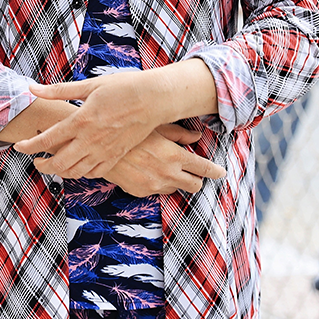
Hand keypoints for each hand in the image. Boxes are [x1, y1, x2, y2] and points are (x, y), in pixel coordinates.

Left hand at [17, 73, 171, 178]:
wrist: (155, 99)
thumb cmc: (123, 87)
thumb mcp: (89, 85)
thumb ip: (58, 90)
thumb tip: (32, 88)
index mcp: (81, 120)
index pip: (48, 138)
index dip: (30, 145)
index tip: (18, 147)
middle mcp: (91, 139)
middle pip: (60, 162)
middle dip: (43, 165)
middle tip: (36, 160)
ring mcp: (105, 150)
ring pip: (77, 171)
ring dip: (60, 171)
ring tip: (53, 165)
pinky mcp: (117, 155)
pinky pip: (95, 172)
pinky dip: (82, 173)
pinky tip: (77, 166)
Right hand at [97, 124, 224, 195]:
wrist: (98, 145)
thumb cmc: (128, 130)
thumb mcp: (156, 127)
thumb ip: (179, 134)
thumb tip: (196, 136)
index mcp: (175, 156)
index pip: (204, 168)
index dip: (215, 171)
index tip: (220, 172)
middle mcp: (167, 174)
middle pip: (194, 186)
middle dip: (197, 179)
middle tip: (194, 172)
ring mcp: (153, 185)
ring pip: (175, 190)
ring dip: (175, 181)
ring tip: (165, 168)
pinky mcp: (140, 192)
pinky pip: (155, 191)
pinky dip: (157, 183)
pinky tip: (147, 171)